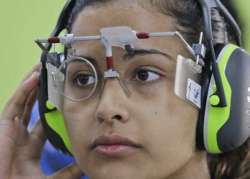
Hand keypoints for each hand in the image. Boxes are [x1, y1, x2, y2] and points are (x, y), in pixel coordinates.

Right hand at [0, 64, 82, 178]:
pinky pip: (13, 104)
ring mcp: (10, 131)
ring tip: (43, 70)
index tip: (64, 101)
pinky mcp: (2, 126)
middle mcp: (19, 137)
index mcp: (29, 150)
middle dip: (40, 94)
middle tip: (52, 79)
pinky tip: (33, 78)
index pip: (42, 126)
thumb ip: (69, 172)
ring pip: (22, 102)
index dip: (51, 113)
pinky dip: (23, 90)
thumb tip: (86, 163)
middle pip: (31, 109)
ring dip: (31, 85)